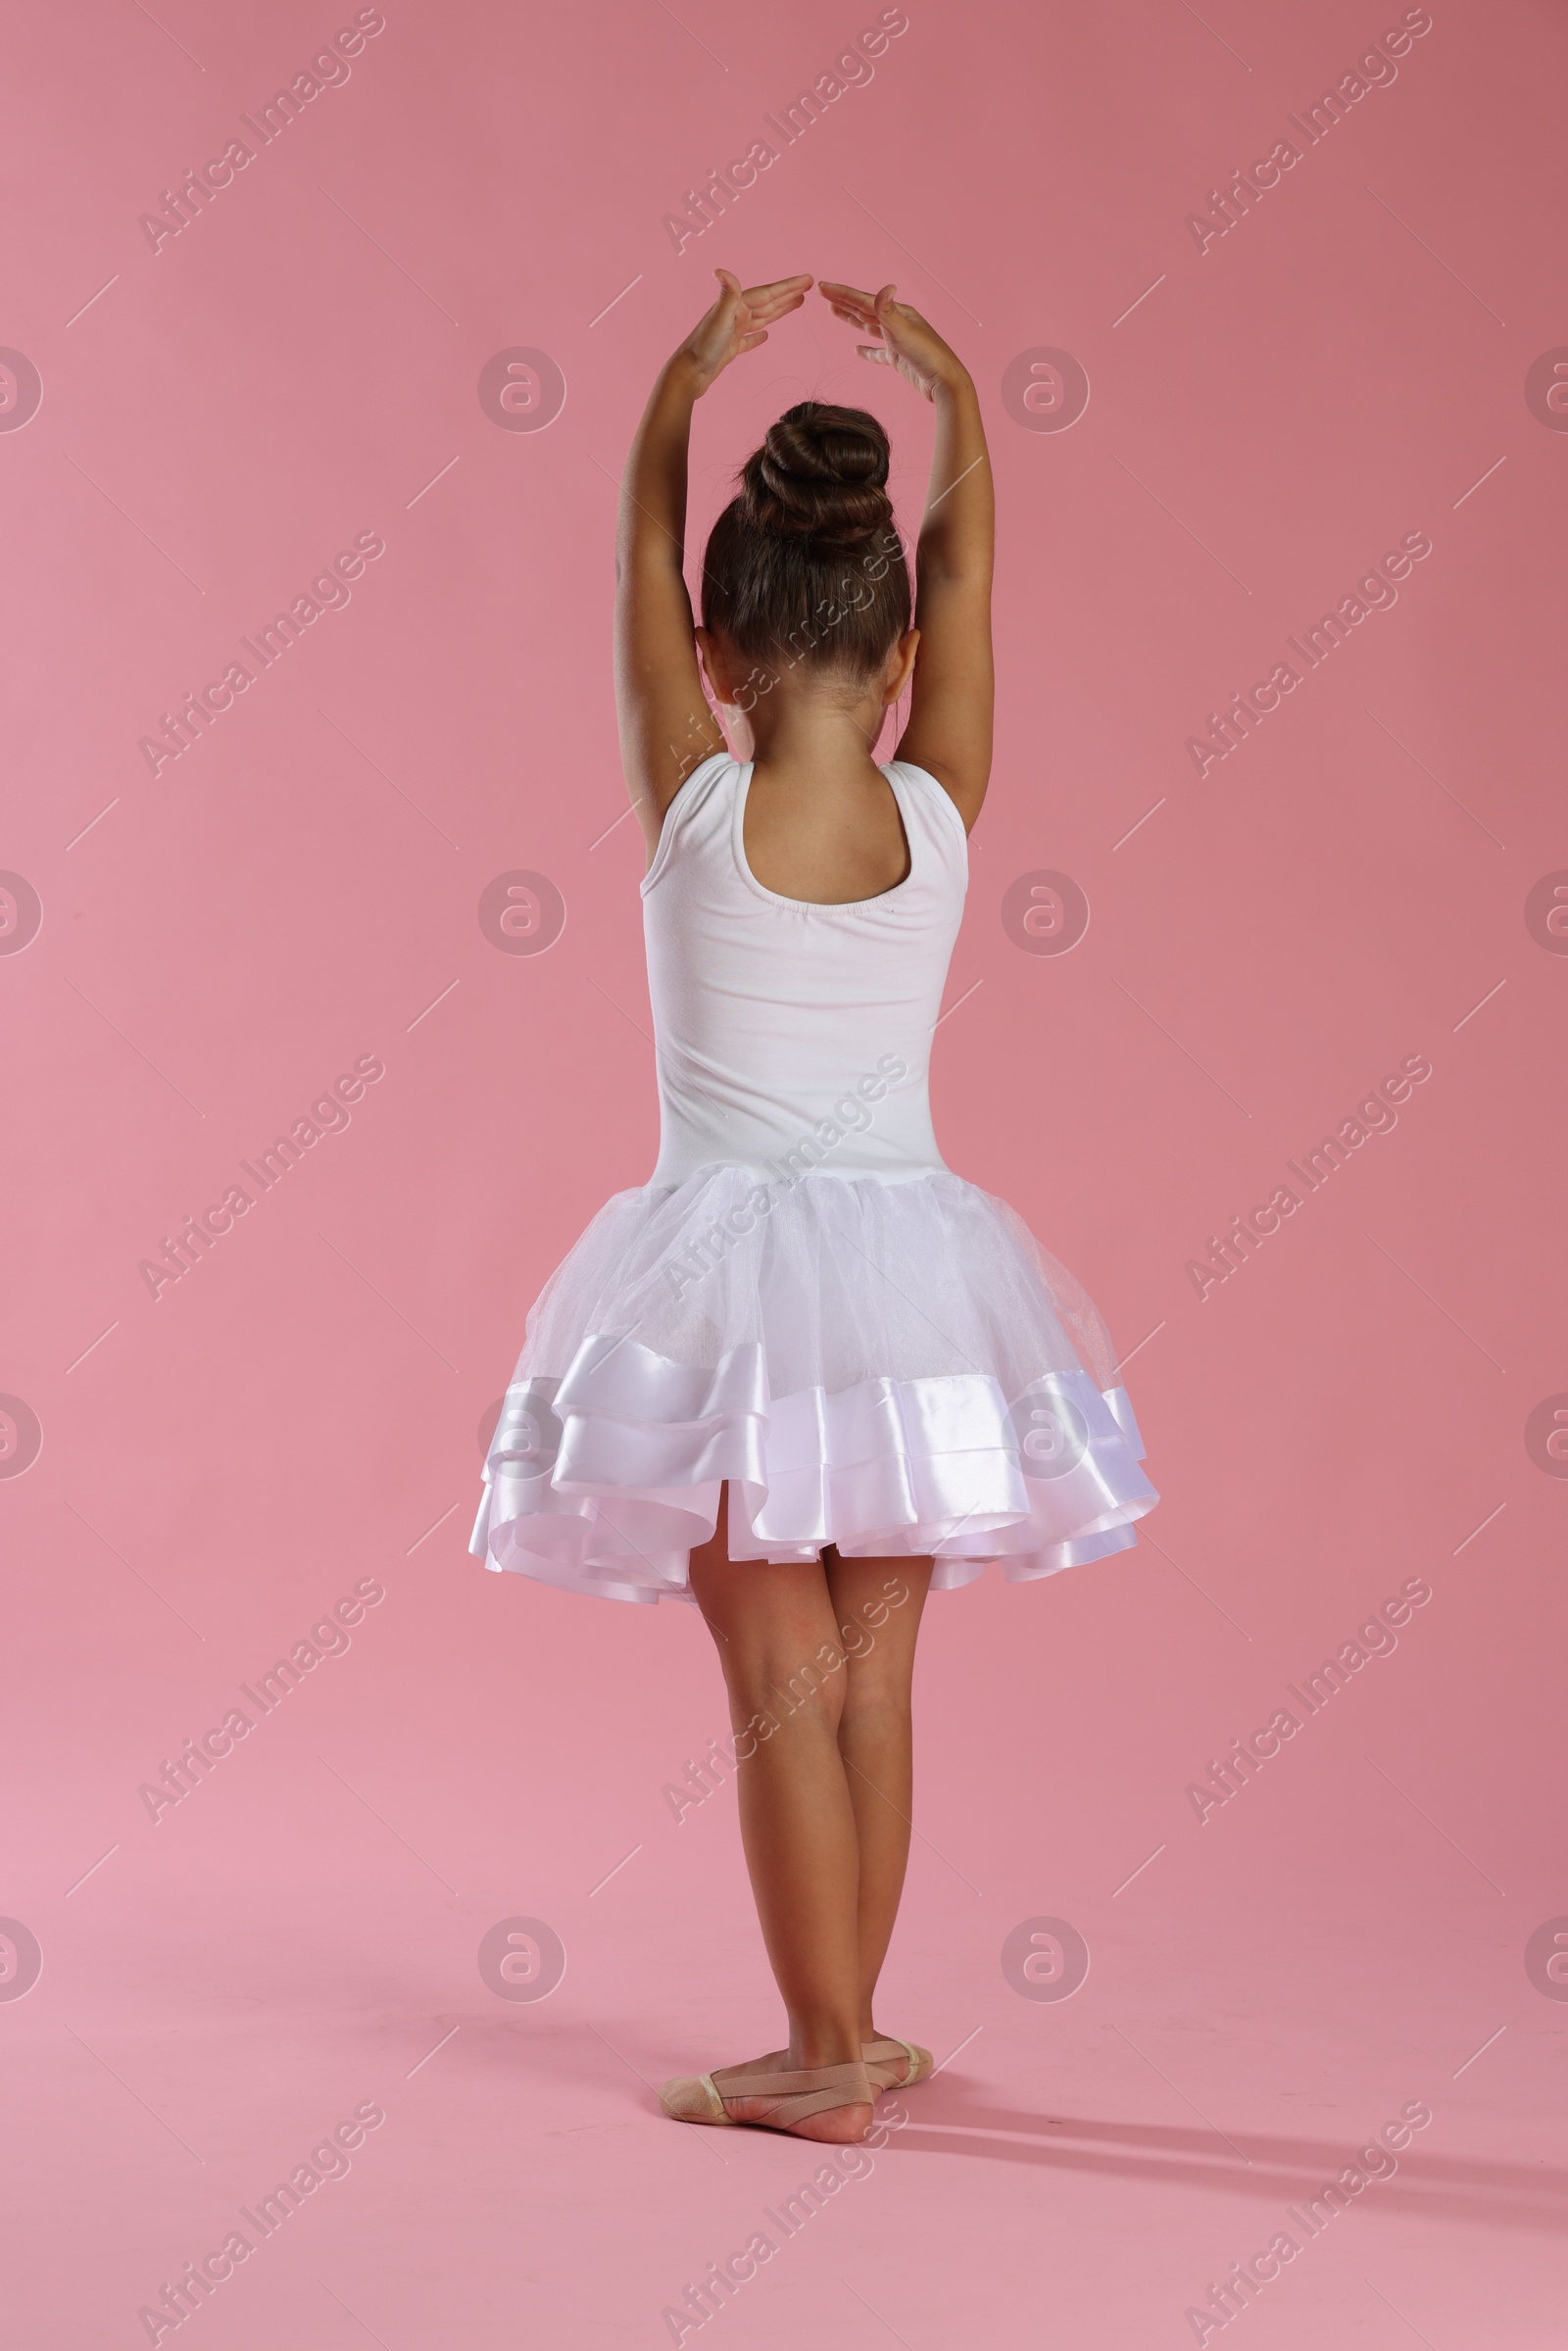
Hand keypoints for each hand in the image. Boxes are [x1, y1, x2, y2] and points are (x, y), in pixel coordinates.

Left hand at [675, 269, 812, 394]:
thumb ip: (727, 294)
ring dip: (779, 310)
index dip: (788, 286)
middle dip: (788, 294)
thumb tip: (721, 270)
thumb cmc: (703, 347)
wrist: (688, 374)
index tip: (808, 280)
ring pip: (762, 318)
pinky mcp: (729, 349)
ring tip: (796, 304)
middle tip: (808, 286)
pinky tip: (766, 336)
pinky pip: (749, 340)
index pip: (768, 293)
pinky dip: (759, 336)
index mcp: (736, 306)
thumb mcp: (719, 319)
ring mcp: (732, 332)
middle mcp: (734, 315)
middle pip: (767, 302)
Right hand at [818, 281, 966, 399]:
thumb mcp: (904, 331)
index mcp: (897, 312)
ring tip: (834, 311)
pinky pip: (877, 352)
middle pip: (864, 309)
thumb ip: (889, 311)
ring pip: (868, 327)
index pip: (863, 300)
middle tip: (823, 293)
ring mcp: (897, 341)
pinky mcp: (898, 359)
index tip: (822, 286)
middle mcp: (897, 323)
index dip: (842, 293)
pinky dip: (866, 351)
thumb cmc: (927, 355)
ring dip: (851, 319)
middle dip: (843, 301)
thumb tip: (885, 288)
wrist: (943, 382)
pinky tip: (857, 350)